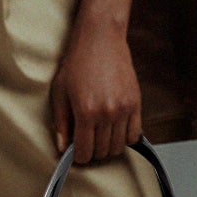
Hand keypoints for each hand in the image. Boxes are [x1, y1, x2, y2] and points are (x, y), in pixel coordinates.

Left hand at [49, 19, 142, 163]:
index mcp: (85, 111)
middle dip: (92, 152)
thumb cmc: (77, 63)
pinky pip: (134, 134)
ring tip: (99, 135)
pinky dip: (124, 138)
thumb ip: (61, 123)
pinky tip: (115, 129)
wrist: (100, 39)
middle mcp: (107, 113)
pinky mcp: (136, 103)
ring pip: (118, 146)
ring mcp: (124, 109)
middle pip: (102, 151)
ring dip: (108, 146)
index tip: (76, 153)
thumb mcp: (60, 91)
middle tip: (86, 142)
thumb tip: (62, 148)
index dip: (79, 157)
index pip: (85, 152)